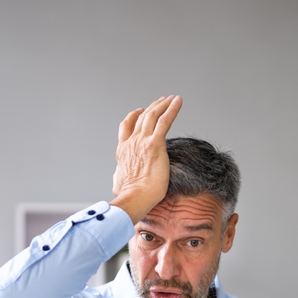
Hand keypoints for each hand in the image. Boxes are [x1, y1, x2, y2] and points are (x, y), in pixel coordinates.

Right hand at [110, 95, 182, 222]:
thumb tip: (118, 180)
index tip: (139, 111)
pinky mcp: (156, 144)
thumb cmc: (128, 196)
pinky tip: (178, 101)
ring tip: (172, 98)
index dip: (133, 117)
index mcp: (122, 151)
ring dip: (163, 105)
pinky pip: (165, 120)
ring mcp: (143, 141)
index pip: (126, 127)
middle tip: (161, 101)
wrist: (134, 198)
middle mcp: (132, 142)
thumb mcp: (118, 183)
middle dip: (152, 107)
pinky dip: (172, 108)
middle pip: (142, 118)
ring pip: (153, 115)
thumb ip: (119, 177)